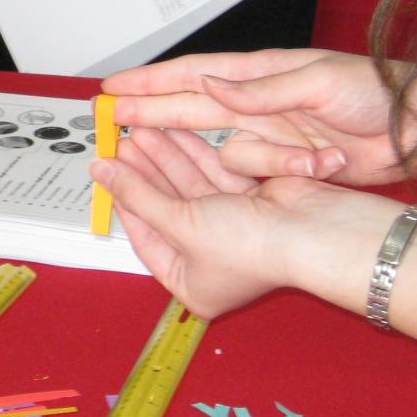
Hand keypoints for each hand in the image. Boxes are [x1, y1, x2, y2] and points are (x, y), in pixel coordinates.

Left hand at [93, 147, 336, 318]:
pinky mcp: (250, 202)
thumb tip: (102, 172)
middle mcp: (212, 259)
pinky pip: (213, 175)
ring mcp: (233, 230)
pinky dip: (194, 155)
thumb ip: (139, 195)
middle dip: (144, 174)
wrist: (313, 231)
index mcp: (193, 285)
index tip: (106, 171)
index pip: (146, 238)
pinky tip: (173, 133)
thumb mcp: (181, 223)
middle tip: (120, 142)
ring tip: (140, 130)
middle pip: (166, 209)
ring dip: (166, 158)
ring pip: (189, 187)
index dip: (125, 202)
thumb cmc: (252, 247)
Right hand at [103, 49, 416, 185]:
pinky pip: (260, 175)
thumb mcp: (319, 83)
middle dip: (151, 113)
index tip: (115, 87)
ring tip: (272, 157)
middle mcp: (258, 104)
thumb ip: (261, 90)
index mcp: (261, 74)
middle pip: (189, 109)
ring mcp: (271, 135)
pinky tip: (306, 169)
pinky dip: (284, 174)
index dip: (151, 81)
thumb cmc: (375, 92)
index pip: (193, 75)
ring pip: (229, 153)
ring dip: (260, 160)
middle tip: (112, 119)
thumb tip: (207, 84)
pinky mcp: (287, 166)